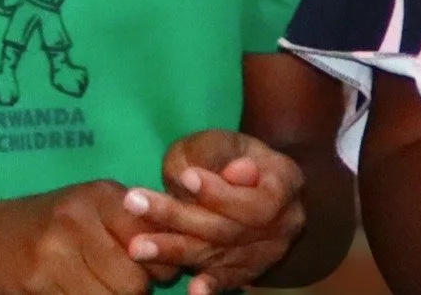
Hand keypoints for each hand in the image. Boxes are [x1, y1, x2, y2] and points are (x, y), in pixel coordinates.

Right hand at [0, 181, 152, 294]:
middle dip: (136, 291)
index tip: (154, 270)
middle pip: (134, 281)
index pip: (153, 240)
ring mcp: (54, 253)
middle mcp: (78, 219)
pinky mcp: (36, 283)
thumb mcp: (91, 209)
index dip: (161, 264)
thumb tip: (178, 253)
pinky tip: (77, 292)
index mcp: (100, 195)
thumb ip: (133, 223)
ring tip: (100, 287)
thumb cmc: (50, 225)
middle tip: (123, 285)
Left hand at [119, 130, 306, 294]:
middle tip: (134, 203)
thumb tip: (236, 174)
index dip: (220, 192)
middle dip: (179, 218)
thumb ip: (223, 156)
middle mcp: (284, 223)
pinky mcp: (247, 271)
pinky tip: (193, 290)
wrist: (245, 182)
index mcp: (286, 183)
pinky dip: (210, 286)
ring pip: (218, 254)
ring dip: (175, 251)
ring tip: (137, 245)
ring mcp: (267, 252)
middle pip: (230, 229)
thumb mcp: (224, 141)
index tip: (185, 177)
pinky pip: (225, 280)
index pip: (256, 198)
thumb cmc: (228, 155)